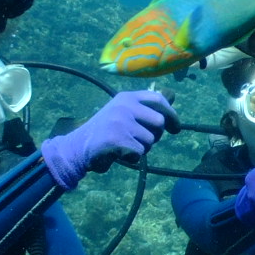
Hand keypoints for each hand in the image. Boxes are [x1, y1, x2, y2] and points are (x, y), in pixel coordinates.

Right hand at [41, 91, 177, 190]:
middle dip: (155, 136)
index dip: (171, 114)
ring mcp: (120, 122)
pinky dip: (132, 158)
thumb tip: (173, 96)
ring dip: (142, 148)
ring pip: (150, 140)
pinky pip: (139, 153)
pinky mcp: (117, 139)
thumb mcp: (123, 112)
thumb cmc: (105, 131)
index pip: (158, 100)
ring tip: (124, 146)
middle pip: (159, 123)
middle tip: (140, 141)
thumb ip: (145, 107)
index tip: (176, 128)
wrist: (78, 146)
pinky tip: (119, 154)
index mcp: (127, 97)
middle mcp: (124, 106)